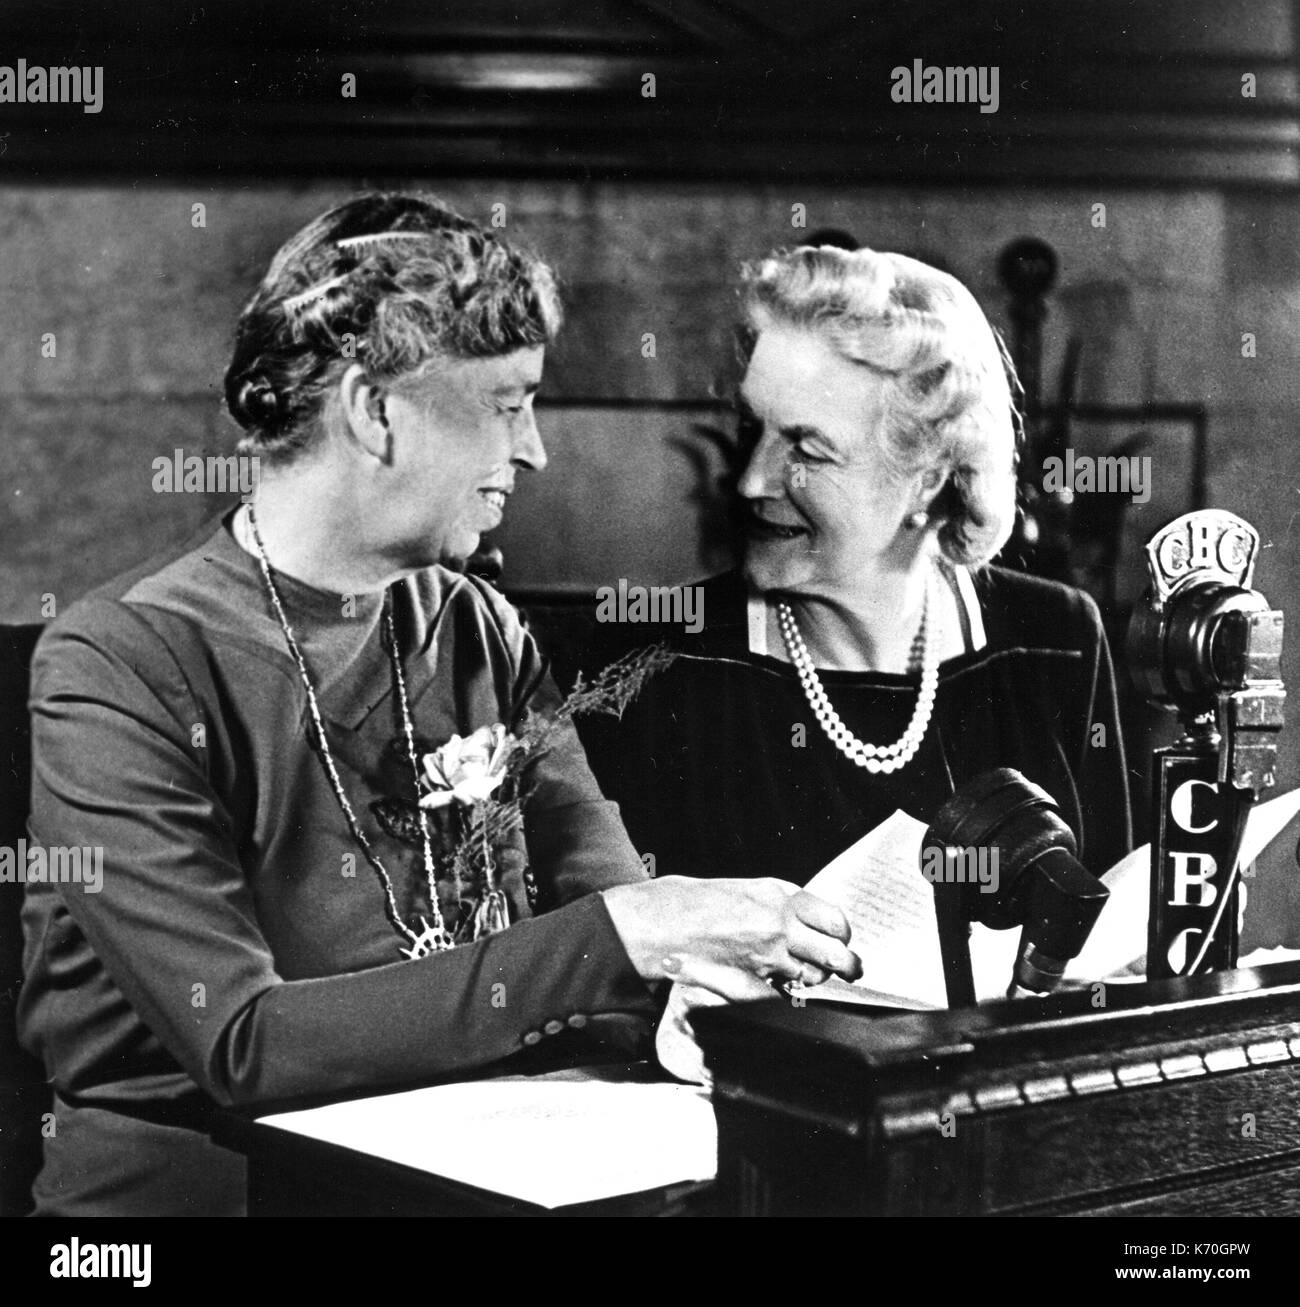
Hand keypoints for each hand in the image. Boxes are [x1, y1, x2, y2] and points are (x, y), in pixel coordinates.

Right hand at [602, 876, 861, 1001]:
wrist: (663, 922)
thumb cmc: (702, 902)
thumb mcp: (750, 890)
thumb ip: (785, 903)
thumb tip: (815, 921)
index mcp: (782, 897)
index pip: (836, 920)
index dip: (842, 934)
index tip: (841, 939)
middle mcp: (780, 926)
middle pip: (837, 955)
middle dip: (846, 965)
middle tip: (849, 969)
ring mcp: (767, 957)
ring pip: (814, 978)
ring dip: (813, 978)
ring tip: (803, 973)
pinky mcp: (752, 984)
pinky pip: (785, 996)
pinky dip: (785, 993)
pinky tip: (774, 984)